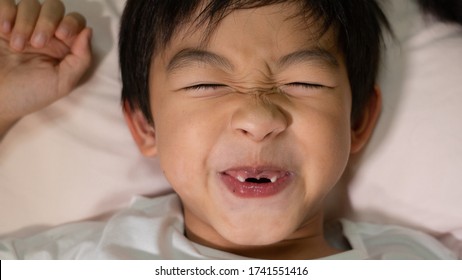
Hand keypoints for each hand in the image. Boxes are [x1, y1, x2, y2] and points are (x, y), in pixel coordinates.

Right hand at [0, 0, 91, 136]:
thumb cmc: (29, 94)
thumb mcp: (62, 82)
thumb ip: (81, 59)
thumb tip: (89, 31)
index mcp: (63, 46)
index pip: (75, 20)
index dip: (71, 22)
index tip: (62, 35)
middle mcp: (45, 32)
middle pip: (55, 6)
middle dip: (47, 21)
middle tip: (37, 44)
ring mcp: (22, 25)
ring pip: (31, 3)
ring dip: (25, 22)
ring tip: (16, 47)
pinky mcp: (1, 22)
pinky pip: (6, 2)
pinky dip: (6, 12)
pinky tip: (4, 30)